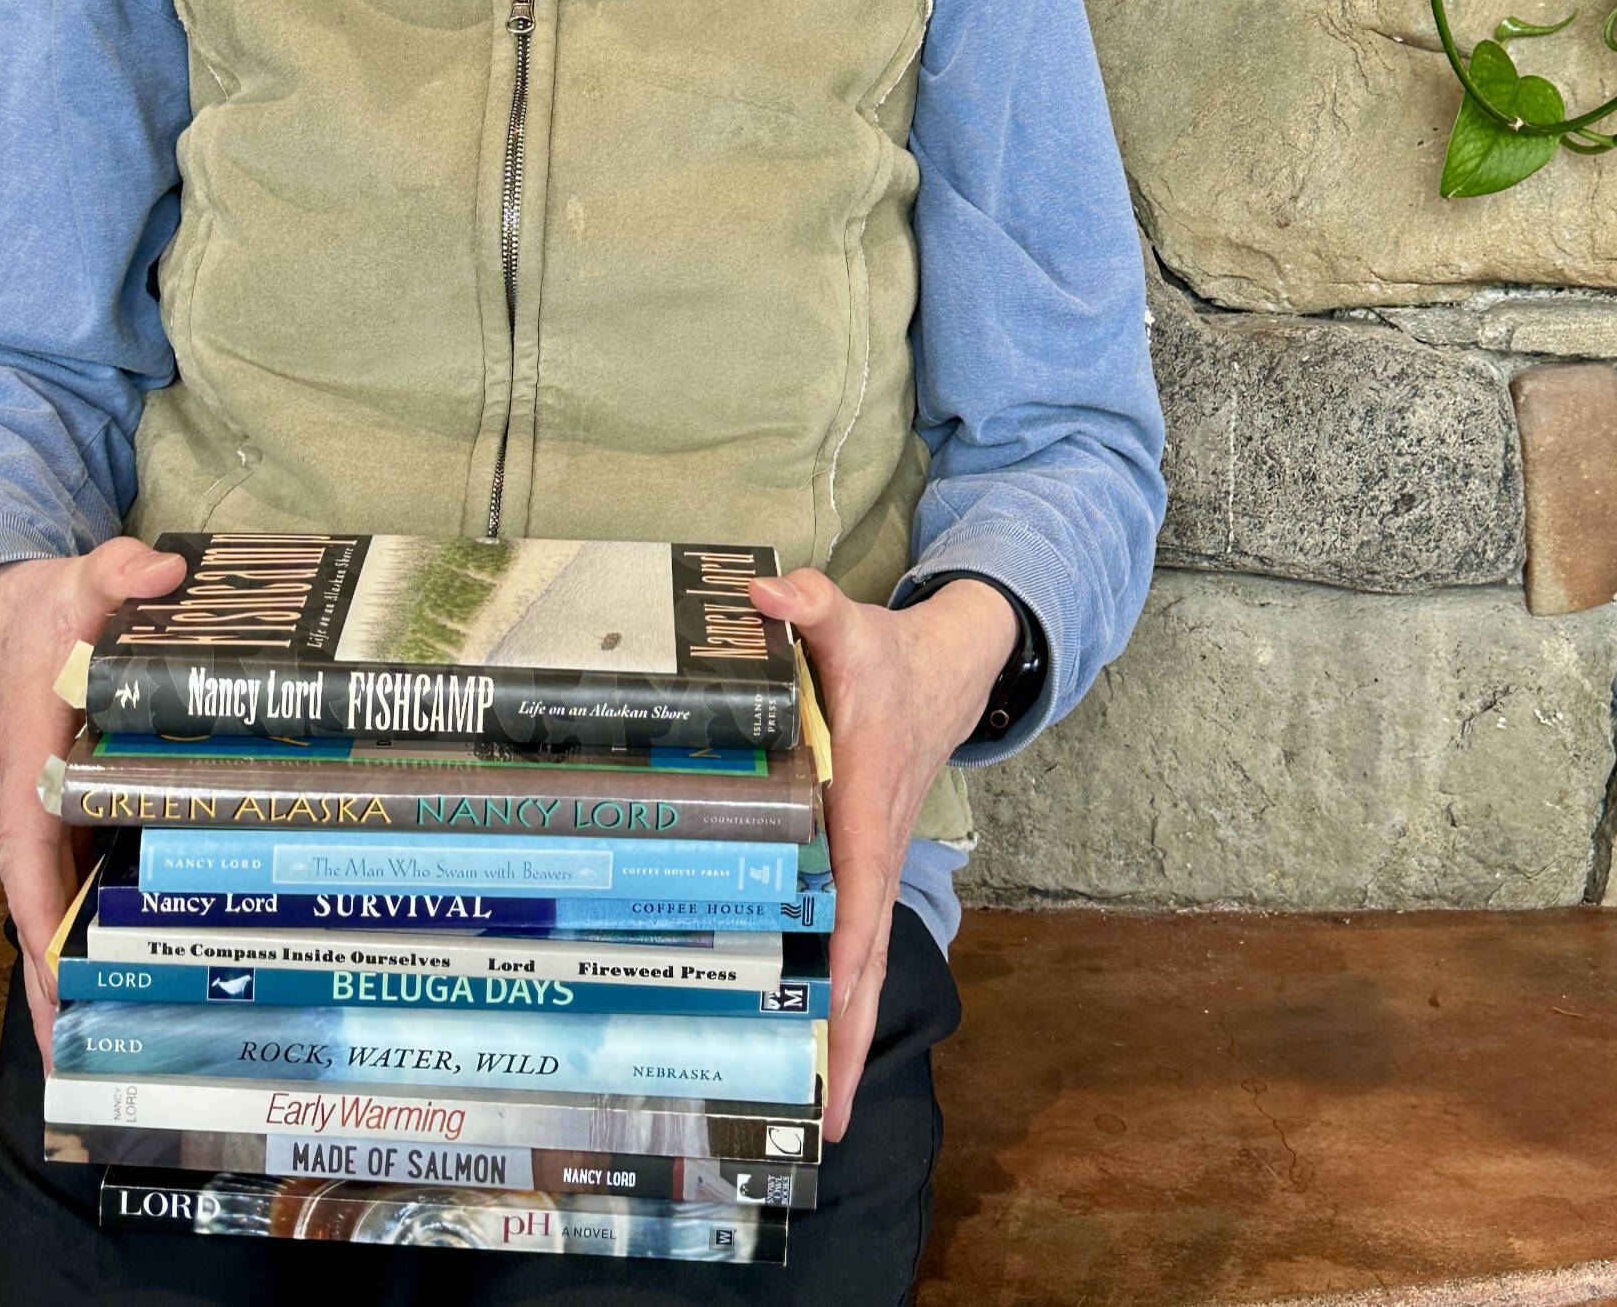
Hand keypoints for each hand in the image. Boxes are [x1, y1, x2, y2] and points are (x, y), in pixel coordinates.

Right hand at [0, 538, 185, 1064]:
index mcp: (26, 765)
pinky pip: (80, 881)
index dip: (44, 925)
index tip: (61, 990)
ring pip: (61, 905)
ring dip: (83, 969)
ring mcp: (46, 819)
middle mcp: (29, 806)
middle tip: (102, 1058)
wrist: (1, 618)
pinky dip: (99, 928)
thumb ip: (118, 573)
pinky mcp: (69, 817)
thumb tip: (163, 571)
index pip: (29, 858)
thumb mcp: (78, 580)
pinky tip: (142, 969)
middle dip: (62, 984)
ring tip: (125, 1045)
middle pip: (41, 908)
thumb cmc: (41, 613)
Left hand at [747, 570, 1015, 1141]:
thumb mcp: (849, 624)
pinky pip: (854, 939)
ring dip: (848, 1031)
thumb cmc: (890, 657)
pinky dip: (841, 994)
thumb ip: (809, 607)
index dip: (846, 967)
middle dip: (852, 1040)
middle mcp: (874, 850)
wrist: (950, 665)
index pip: (856, 900)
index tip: (834, 1032)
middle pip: (866, 961)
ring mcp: (872, 863)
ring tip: (824, 1111)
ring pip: (863, 961)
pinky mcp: (864, 862)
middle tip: (829, 1125)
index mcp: (867, 808)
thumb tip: (768, 594)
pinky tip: (814, 1036)